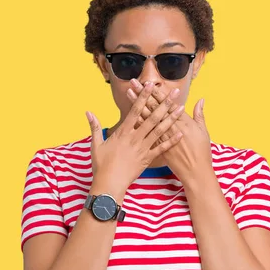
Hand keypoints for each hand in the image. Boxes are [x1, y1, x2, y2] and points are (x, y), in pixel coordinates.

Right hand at [86, 82, 184, 201]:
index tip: (150, 85)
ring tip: (180, 108)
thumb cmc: (101, 165)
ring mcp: (142, 148)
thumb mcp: (96, 144)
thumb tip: (88, 112)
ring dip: (171, 118)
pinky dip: (171, 140)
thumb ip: (94, 127)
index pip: (135, 110)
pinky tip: (181, 133)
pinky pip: (162, 148)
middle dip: (163, 103)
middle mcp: (134, 137)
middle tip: (174, 92)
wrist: (109, 184)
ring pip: (159, 130)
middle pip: (152, 117)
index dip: (143, 96)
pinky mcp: (147, 158)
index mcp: (122, 132)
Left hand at [126, 79, 212, 184]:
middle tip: (133, 83)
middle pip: (154, 107)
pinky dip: (138, 124)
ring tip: (129, 94)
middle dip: (143, 94)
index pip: (166, 103)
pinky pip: (145, 133)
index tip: (148, 82)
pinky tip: (130, 116)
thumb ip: (199, 115)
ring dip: (137, 105)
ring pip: (147, 118)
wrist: (196, 172)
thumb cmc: (202, 152)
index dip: (156, 92)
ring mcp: (163, 137)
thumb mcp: (203, 132)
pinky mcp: (158, 146)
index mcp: (182, 121)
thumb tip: (200, 100)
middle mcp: (171, 127)